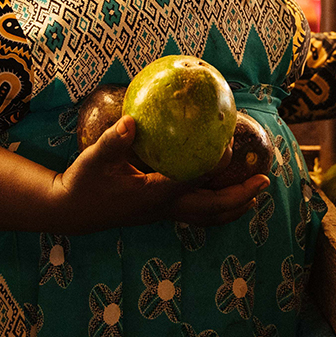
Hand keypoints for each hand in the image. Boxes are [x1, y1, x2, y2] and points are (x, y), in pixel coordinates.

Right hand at [53, 115, 267, 232]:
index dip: (214, 166)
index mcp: (153, 193)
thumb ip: (113, 141)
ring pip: (208, 216)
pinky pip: (199, 212)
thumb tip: (131, 120)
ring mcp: (165, 212)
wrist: (70, 211)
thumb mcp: (93, 159)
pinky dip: (219, 206)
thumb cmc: (83, 182)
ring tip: (257, 191)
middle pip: (212, 209)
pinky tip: (227, 190)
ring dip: (235, 205)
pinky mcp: (162, 212)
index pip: (192, 180)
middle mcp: (164, 207)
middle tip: (265, 180)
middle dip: (241, 196)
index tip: (229, 147)